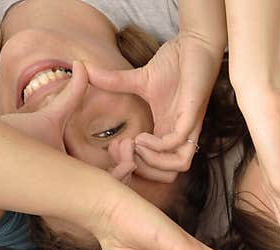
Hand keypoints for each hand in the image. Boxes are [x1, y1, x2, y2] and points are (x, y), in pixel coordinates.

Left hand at [0, 61, 137, 183]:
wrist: (1, 149)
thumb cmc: (17, 136)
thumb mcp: (53, 116)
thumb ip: (71, 96)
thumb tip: (81, 66)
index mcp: (76, 169)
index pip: (107, 171)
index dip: (121, 157)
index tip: (128, 141)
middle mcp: (77, 183)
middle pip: (114, 181)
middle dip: (129, 162)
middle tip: (132, 144)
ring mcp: (77, 191)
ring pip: (114, 188)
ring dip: (128, 170)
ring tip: (128, 147)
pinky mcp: (75, 197)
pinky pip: (106, 194)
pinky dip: (121, 180)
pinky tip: (127, 164)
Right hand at [86, 31, 222, 181]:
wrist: (194, 46)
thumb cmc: (174, 64)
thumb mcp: (139, 78)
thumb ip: (114, 82)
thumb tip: (84, 70)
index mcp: (167, 131)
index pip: (156, 165)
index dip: (135, 164)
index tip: (116, 147)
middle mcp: (179, 135)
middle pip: (168, 174)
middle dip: (142, 169)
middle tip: (122, 149)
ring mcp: (188, 127)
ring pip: (179, 166)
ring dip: (153, 162)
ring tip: (134, 144)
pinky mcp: (193, 115)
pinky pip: (178, 143)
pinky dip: (159, 146)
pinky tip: (142, 135)